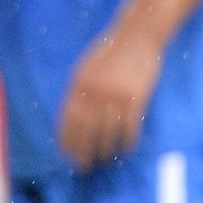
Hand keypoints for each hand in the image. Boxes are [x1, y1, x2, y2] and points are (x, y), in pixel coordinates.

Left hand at [58, 31, 162, 171]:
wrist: (137, 35)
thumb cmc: (110, 52)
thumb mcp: (85, 68)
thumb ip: (78, 91)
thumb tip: (70, 118)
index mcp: (78, 85)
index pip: (68, 120)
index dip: (66, 140)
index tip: (65, 155)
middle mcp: (94, 93)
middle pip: (86, 130)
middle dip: (83, 152)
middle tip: (83, 168)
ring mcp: (115, 95)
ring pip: (107, 132)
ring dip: (104, 151)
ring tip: (102, 162)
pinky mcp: (136, 97)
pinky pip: (130, 126)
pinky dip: (127, 141)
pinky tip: (126, 150)